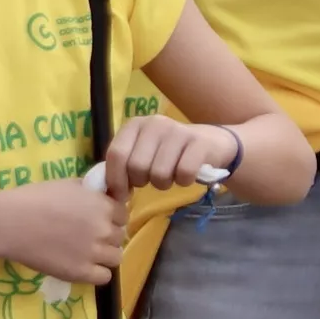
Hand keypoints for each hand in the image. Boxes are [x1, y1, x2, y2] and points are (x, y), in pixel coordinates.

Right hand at [0, 175, 127, 287]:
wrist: (9, 223)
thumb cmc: (34, 199)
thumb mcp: (68, 185)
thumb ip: (91, 191)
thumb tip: (103, 194)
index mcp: (103, 206)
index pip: (122, 215)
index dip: (111, 218)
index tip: (98, 220)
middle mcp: (104, 230)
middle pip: (119, 236)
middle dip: (106, 235)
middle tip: (88, 236)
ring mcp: (94, 252)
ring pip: (115, 257)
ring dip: (105, 254)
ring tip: (87, 252)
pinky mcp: (81, 272)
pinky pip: (104, 277)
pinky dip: (97, 273)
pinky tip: (84, 267)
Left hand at [101, 115, 240, 195]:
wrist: (213, 143)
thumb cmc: (171, 153)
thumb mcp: (143, 153)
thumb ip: (124, 165)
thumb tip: (106, 192)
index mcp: (135, 125)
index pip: (116, 154)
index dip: (116, 179)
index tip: (122, 194)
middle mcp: (155, 123)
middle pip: (136, 166)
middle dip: (143, 181)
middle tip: (152, 180)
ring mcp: (178, 131)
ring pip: (159, 173)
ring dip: (164, 184)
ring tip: (170, 177)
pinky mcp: (199, 142)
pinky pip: (184, 173)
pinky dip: (184, 182)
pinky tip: (187, 176)